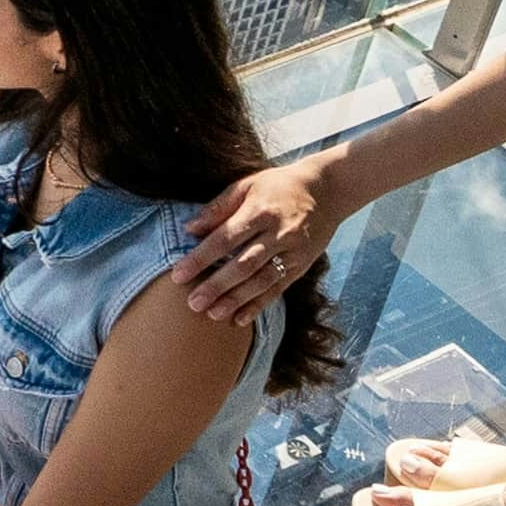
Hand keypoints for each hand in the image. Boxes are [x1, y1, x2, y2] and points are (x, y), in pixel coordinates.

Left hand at [181, 146, 348, 325]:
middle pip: (243, 264)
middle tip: (193, 303)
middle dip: (217, 285)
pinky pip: (278, 289)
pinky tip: (240, 320)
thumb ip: (218, 207)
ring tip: (212, 314)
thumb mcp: (247, 185)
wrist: (327, 191)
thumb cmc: (278, 186)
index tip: (178, 275)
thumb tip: (189, 229)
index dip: (201, 258)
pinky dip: (258, 305)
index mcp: (260, 210)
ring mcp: (293, 251)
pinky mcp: (302, 266)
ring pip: (261, 280)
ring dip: (236, 300)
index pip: (226, 238)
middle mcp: (278, 233)